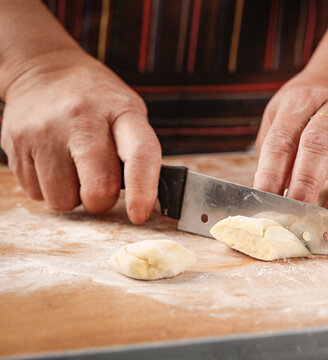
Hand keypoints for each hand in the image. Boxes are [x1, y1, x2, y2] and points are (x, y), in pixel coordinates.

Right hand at [1, 49, 160, 223]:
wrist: (44, 69)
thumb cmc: (97, 100)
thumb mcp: (128, 111)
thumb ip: (139, 151)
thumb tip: (147, 198)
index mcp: (121, 111)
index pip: (140, 155)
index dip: (143, 191)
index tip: (140, 215)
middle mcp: (82, 118)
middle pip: (98, 189)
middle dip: (102, 201)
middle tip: (101, 187)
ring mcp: (45, 131)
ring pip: (63, 200)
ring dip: (72, 197)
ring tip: (73, 168)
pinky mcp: (16, 143)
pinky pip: (36, 195)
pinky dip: (49, 189)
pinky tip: (53, 163)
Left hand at [254, 67, 327, 230]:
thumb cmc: (307, 109)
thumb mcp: (281, 116)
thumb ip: (275, 152)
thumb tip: (268, 196)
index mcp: (302, 101)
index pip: (283, 139)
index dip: (272, 173)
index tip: (264, 202)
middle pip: (320, 144)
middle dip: (306, 183)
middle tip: (295, 214)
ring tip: (325, 228)